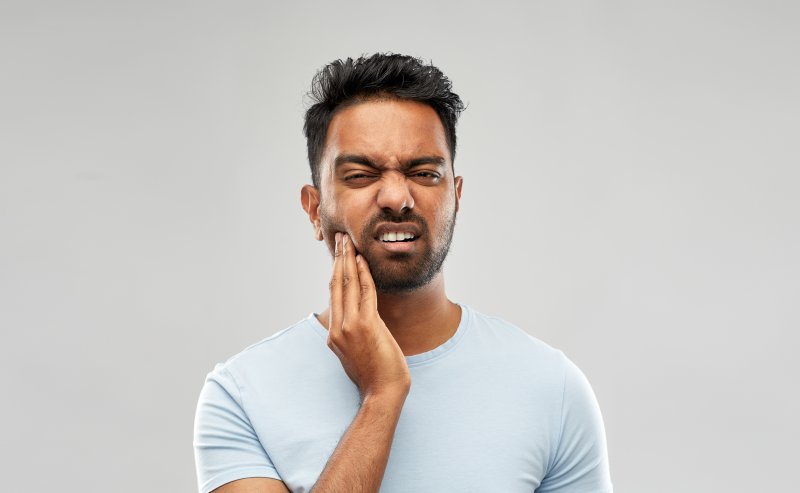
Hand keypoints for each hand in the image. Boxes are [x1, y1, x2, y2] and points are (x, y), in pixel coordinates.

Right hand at [327, 232, 410, 399]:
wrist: (382, 393)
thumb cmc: (375, 377)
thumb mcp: (357, 354)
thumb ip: (353, 335)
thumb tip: (358, 322)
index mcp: (334, 334)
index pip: (333, 295)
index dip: (335, 271)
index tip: (338, 254)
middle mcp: (338, 328)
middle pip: (336, 284)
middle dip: (338, 259)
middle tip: (340, 238)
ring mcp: (350, 326)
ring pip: (347, 285)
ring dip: (349, 260)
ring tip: (349, 242)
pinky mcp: (366, 325)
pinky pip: (364, 293)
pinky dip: (364, 274)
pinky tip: (363, 260)